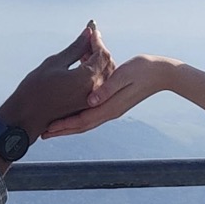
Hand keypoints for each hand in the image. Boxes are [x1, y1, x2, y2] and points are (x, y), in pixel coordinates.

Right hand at [0, 22, 114, 143]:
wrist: (26, 117)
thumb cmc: (35, 90)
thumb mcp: (54, 63)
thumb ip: (76, 48)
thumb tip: (88, 34)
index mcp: (87, 79)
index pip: (101, 54)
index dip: (96, 40)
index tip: (89, 31)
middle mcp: (95, 92)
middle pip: (107, 65)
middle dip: (99, 50)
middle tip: (86, 40)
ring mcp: (91, 102)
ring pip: (105, 76)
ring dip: (97, 63)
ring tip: (82, 53)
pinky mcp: (87, 107)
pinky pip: (98, 87)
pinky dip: (94, 75)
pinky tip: (81, 68)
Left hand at [43, 53, 169, 137]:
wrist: (161, 73)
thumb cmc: (143, 70)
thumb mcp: (124, 75)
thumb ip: (107, 88)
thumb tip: (91, 100)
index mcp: (111, 106)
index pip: (83, 120)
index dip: (64, 125)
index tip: (48, 128)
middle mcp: (110, 111)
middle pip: (82, 126)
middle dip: (63, 130)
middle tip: (44, 133)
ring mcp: (112, 109)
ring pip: (86, 122)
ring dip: (69, 126)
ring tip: (53, 128)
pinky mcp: (113, 104)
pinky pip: (91, 115)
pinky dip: (78, 119)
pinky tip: (70, 116)